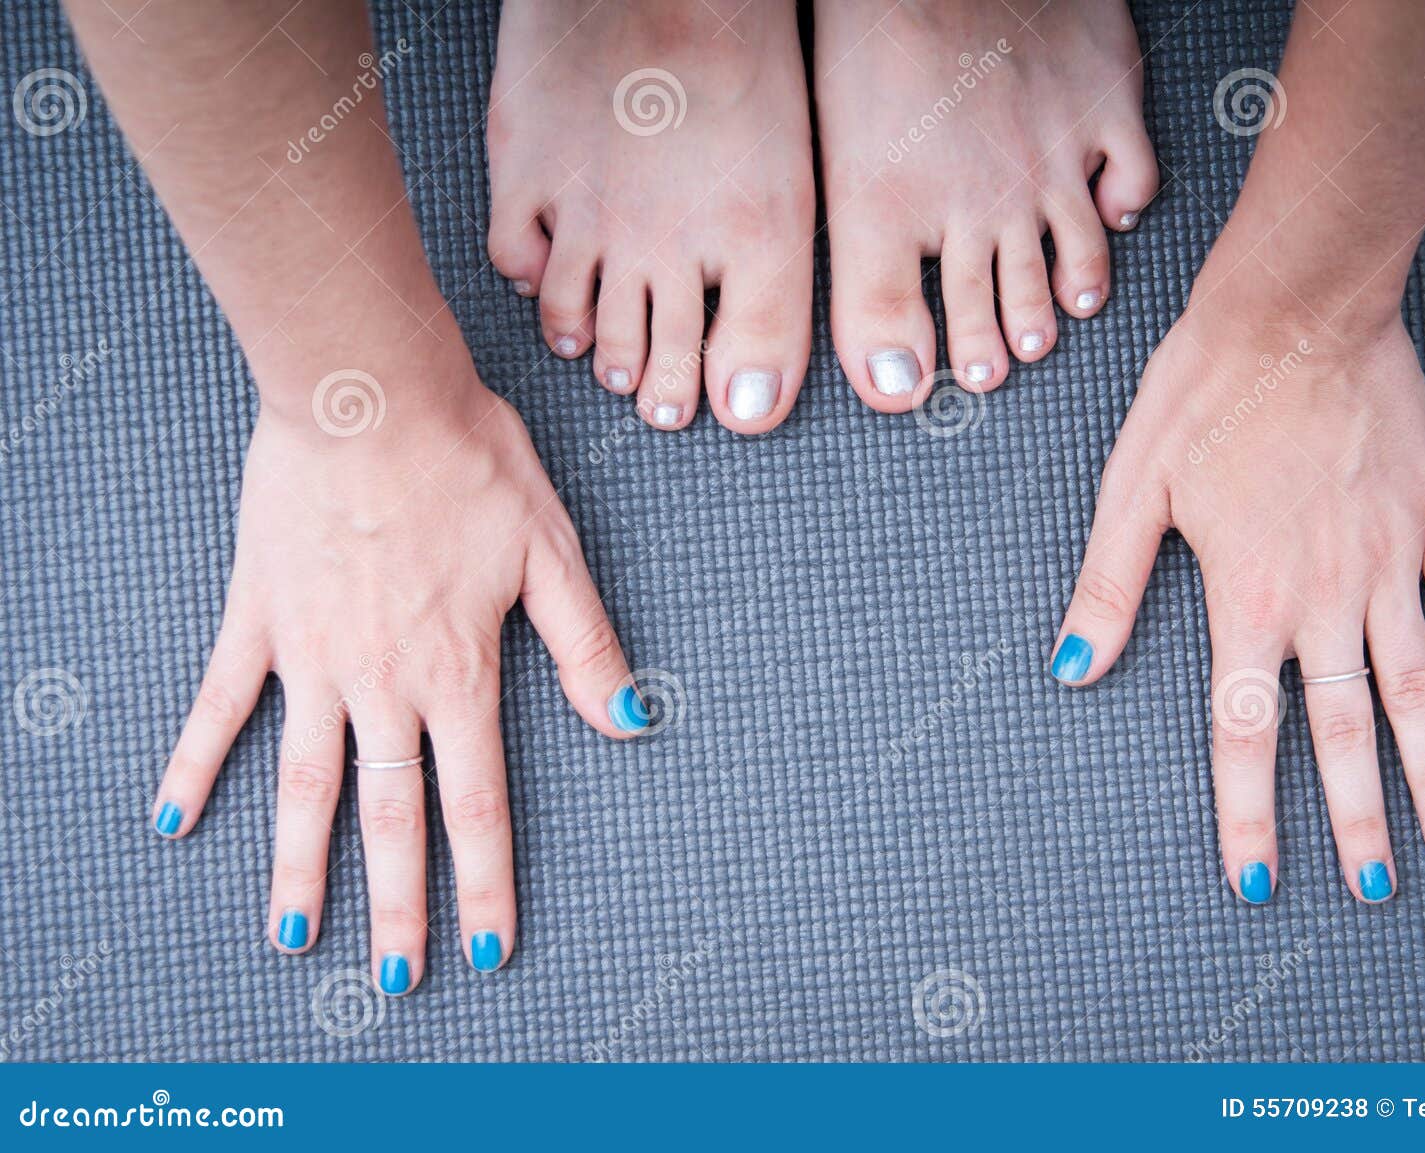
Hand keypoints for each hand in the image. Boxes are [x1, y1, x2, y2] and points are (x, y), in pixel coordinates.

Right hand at [149, 362, 646, 989]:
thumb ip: (584, 647)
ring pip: (307, 784)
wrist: (370, 391)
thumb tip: (631, 722)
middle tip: (395, 978)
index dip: (485, 881)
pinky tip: (177, 820)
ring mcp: (312, 658)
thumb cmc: (468, 461)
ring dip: (301, 866)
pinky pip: (222, 706)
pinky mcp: (260, 621)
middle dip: (397, 904)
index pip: (478, 803)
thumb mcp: (550, 552)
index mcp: (460, 672)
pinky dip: (199, 764)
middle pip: (391, 816)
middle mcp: (383, 683)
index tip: (485, 946)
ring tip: (296, 939)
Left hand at [1049, 288, 1424, 904]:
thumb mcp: (1131, 490)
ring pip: (1418, 688)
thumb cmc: (1202, 393)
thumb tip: (1071, 671)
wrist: (1294, 310)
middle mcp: (1324, 597)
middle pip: (1342, 731)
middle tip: (1373, 891)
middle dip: (1354, 819)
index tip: (1257, 882)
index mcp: (1246, 597)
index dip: (1248, 814)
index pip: (1245, 731)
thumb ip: (1108, 589)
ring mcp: (1389, 563)